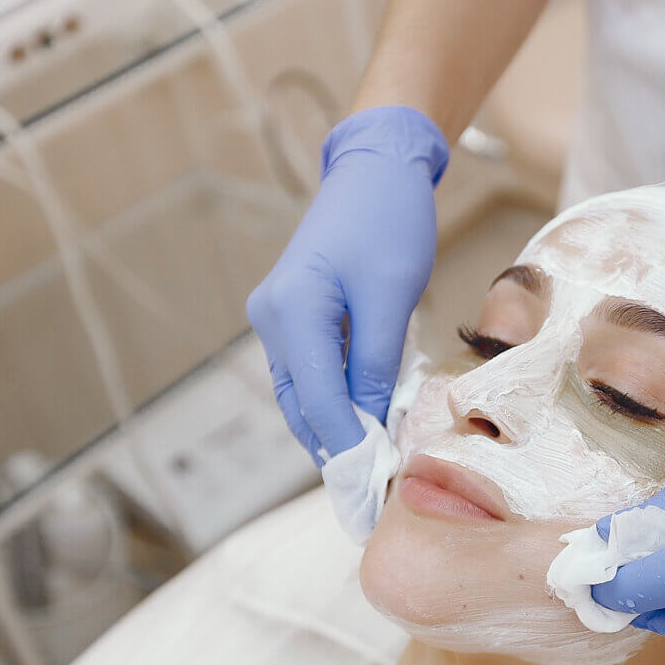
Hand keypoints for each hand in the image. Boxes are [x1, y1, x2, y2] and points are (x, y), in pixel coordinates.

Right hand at [246, 106, 448, 463]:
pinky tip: (367, 422)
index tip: (373, 490)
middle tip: (371, 495)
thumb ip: (374, 363)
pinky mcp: (296, 316)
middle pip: (302, 406)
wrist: (378, 168)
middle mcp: (273, 319)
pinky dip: (337, 401)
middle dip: (336, 450)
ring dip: (336, 429)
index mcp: (291, 312)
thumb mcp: (391, 295)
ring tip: (372, 467)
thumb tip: (369, 424)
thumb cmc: (389, 221)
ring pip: (304, 395)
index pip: (318, 402)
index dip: (347, 449)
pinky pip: (314, 373)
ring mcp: (279, 318)